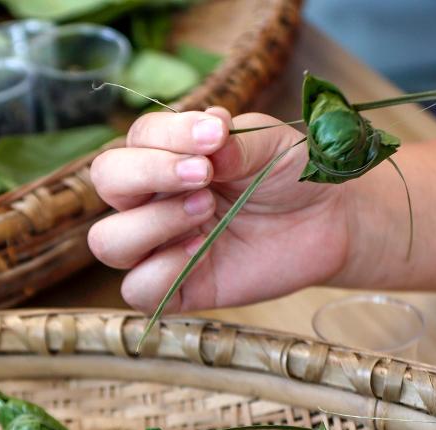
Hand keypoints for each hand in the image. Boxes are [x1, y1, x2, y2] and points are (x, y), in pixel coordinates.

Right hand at [88, 107, 350, 312]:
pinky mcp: (179, 288)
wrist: (329, 220)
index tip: (216, 133)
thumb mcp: (273, 145)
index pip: (138, 137)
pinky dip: (160, 270)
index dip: (167, 134)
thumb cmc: (293, 175)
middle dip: (147, 172)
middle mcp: (154, 198)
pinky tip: (199, 250)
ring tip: (206, 210)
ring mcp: (161, 245)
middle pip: (107, 180)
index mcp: (169, 154)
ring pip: (107, 240)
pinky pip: (137, 289)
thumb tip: (209, 144)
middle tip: (203, 174)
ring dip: (152, 222)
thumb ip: (237, 143)